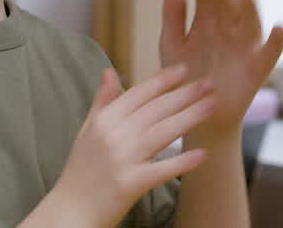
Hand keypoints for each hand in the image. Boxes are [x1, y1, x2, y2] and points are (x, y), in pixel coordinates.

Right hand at [51, 65, 213, 226]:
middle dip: (184, 94)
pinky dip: (182, 162)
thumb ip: (102, 101)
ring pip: (162, 132)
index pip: (138, 93)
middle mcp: (114, 136)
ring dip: (190, 117)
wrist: (70, 212)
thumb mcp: (87, 131)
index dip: (163, 80)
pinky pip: (162, 169)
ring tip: (212, 106)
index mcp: (104, 121)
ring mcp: (123, 159)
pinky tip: (202, 154)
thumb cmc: (80, 172)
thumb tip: (110, 71)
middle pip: (155, 109)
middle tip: (209, 83)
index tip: (184, 69)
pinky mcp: (131, 184)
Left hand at [159, 0, 282, 136]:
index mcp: (208, 23)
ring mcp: (244, 48)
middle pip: (228, 8)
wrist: (194, 116)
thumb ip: (173, 16)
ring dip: (249, 8)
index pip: (208, 0)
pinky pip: (269, 54)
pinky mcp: (257, 68)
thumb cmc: (183, 77)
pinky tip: (278, 29)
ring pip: (249, 24)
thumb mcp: (173, 44)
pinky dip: (276, 42)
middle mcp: (228, 31)